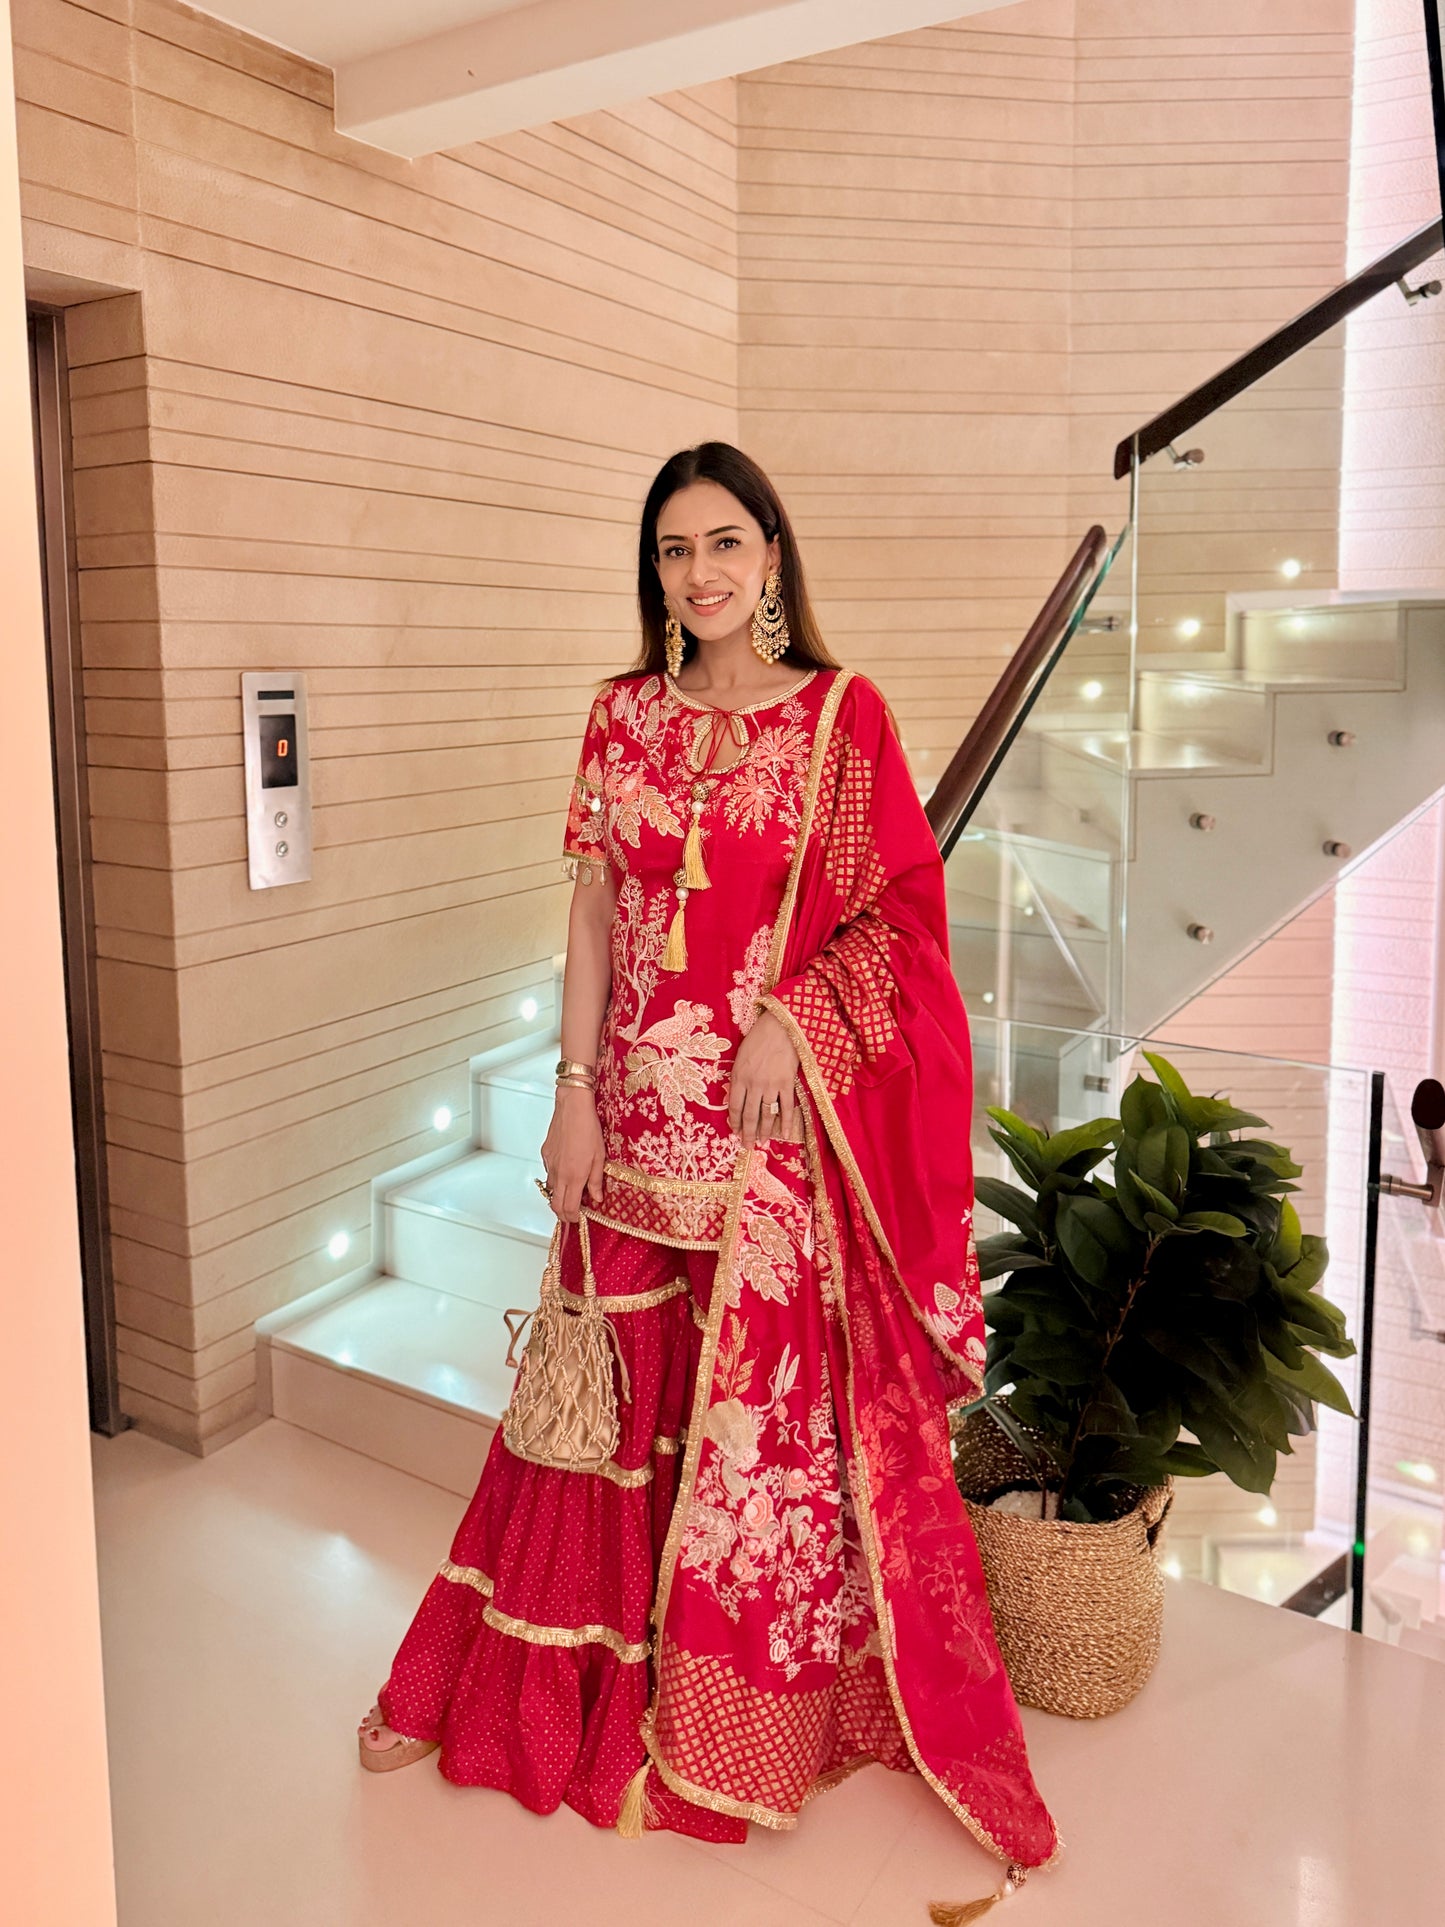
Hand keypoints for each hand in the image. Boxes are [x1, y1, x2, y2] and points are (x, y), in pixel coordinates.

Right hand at [540, 1085, 604, 1221]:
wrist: (573, 1108)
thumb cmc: (589, 1129)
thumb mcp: (600, 1157)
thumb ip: (596, 1181)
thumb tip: (597, 1198)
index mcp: (574, 1176)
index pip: (568, 1208)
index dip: (573, 1218)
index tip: (579, 1219)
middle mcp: (559, 1174)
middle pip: (555, 1204)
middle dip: (563, 1214)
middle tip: (573, 1214)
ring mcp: (550, 1164)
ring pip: (550, 1189)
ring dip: (558, 1196)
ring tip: (570, 1194)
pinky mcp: (545, 1154)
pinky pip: (549, 1173)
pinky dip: (556, 1179)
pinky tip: (566, 1172)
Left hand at [728, 1008, 802, 1147]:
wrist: (779, 1027)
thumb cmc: (758, 1038)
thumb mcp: (740, 1057)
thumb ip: (739, 1077)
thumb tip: (738, 1096)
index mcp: (739, 1078)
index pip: (734, 1107)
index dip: (735, 1122)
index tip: (736, 1133)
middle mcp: (753, 1085)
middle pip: (750, 1115)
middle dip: (748, 1133)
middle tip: (748, 1146)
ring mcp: (771, 1085)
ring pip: (767, 1115)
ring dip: (765, 1131)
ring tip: (763, 1142)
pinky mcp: (787, 1083)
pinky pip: (786, 1107)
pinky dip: (787, 1122)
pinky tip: (785, 1134)